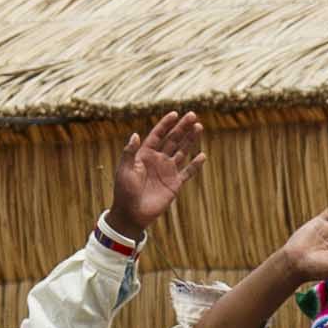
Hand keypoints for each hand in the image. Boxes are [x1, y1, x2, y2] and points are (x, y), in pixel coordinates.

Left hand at [111, 109, 202, 234]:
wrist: (132, 214)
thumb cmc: (124, 191)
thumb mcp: (125, 170)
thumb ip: (129, 152)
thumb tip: (135, 134)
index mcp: (145, 154)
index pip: (157, 135)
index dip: (165, 124)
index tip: (175, 113)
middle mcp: (158, 160)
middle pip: (173, 140)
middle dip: (182, 128)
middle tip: (192, 115)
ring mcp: (167, 171)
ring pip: (182, 151)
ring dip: (190, 140)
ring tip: (199, 127)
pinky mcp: (174, 183)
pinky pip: (187, 172)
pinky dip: (195, 165)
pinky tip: (202, 155)